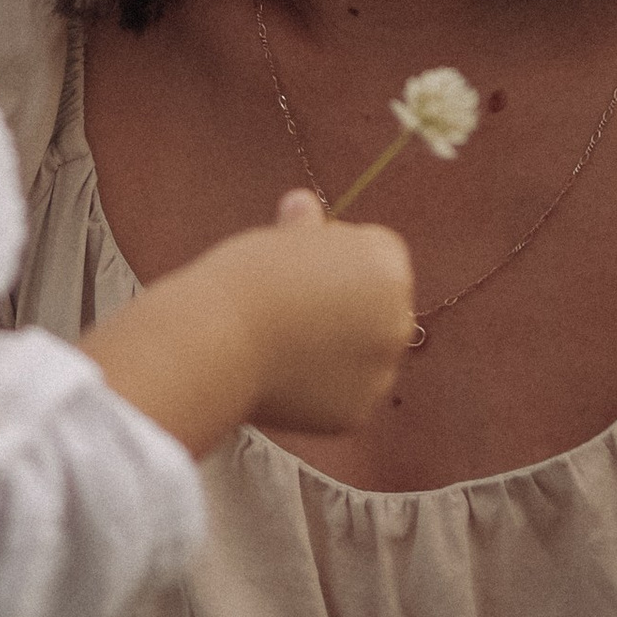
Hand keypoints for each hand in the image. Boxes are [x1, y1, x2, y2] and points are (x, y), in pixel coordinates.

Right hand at [85, 191, 415, 462]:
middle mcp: (399, 318)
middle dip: (346, 308)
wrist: (217, 341)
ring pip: (363, 356)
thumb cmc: (243, 279)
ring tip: (282, 344)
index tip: (295, 269)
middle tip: (289, 309)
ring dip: (337, 351)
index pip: (377, 255)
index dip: (334, 259)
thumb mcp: (277, 239)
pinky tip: (284, 377)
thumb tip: (303, 205)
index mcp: (388, 263)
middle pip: (378, 308)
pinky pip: (344, 396)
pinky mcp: (358, 412)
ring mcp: (383, 371)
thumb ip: (305, 230)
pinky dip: (321, 391)